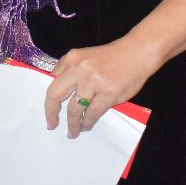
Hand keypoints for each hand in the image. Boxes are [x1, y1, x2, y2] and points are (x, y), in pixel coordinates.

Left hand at [44, 38, 158, 138]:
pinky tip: (86, 125)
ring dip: (72, 124)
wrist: (137, 53)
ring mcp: (94, 82)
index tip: (48, 112)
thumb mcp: (85, 55)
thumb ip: (69, 68)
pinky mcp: (108, 94)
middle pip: (56, 95)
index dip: (49, 100)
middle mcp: (80, 69)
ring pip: (74, 109)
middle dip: (51, 113)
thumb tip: (56, 87)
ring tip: (73, 131)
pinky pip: (92, 113)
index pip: (52, 82)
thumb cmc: (111, 56)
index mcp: (72, 58)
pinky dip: (87, 122)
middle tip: (51, 125)